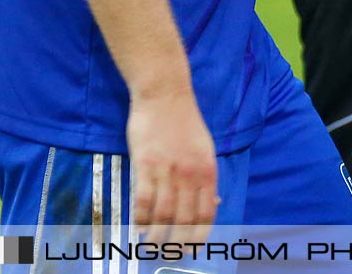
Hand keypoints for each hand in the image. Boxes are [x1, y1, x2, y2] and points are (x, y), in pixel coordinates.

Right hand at [127, 84, 218, 244]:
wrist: (165, 95)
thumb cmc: (185, 122)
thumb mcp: (206, 149)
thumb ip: (206, 177)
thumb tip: (214, 204)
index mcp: (208, 170)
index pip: (206, 213)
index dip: (199, 236)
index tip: (192, 251)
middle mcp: (190, 174)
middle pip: (184, 219)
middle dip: (177, 242)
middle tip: (169, 256)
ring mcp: (167, 170)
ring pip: (162, 214)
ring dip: (156, 236)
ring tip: (151, 248)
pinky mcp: (146, 165)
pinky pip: (143, 200)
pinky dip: (140, 218)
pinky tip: (137, 228)